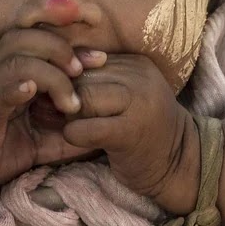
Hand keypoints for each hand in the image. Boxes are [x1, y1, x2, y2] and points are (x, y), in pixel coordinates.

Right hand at [0, 28, 106, 203]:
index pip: (37, 38)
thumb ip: (68, 131)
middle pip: (25, 37)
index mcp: (11, 71)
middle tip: (83, 72)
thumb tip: (104, 128)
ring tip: (69, 100)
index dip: (69, 38)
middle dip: (60, 48)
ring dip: (50, 73)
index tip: (101, 57)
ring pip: (16, 60)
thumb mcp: (41, 141)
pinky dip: (16, 87)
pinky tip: (33, 91)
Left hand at [65, 54, 200, 213]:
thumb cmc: (142, 131)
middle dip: (59, 94)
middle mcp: (139, 77)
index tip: (50, 91)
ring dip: (64, 115)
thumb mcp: (124, 96)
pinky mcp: (130, 132)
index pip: (86, 59)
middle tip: (44, 109)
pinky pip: (85, 128)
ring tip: (59, 123)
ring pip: (81, 98)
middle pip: (81, 77)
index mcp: (135, 63)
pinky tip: (75, 140)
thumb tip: (49, 70)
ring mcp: (138, 103)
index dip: (64, 76)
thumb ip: (96, 80)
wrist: (179, 165)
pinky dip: (72, 134)